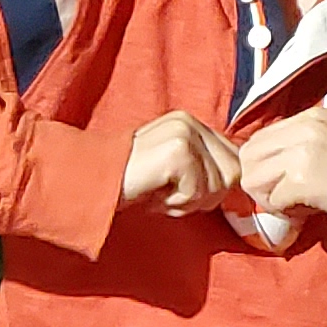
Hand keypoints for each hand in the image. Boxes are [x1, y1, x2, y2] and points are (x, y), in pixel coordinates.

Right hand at [121, 110, 240, 218]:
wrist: (89, 182)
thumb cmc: (130, 183)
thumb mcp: (173, 169)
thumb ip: (203, 167)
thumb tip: (237, 182)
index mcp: (192, 123)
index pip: (235, 159)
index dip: (217, 186)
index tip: (184, 193)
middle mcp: (191, 122)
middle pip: (233, 173)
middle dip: (205, 195)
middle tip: (170, 194)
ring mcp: (185, 134)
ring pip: (217, 185)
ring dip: (188, 201)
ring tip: (159, 193)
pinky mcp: (178, 151)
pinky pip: (198, 192)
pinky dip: (176, 204)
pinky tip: (154, 195)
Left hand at [235, 108, 326, 231]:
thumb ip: (298, 146)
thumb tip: (262, 166)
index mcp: (310, 116)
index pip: (258, 140)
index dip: (264, 168)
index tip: (287, 183)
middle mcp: (304, 127)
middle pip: (247, 157)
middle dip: (260, 183)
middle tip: (288, 197)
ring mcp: (303, 151)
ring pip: (253, 179)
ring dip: (270, 198)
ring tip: (300, 203)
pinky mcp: (304, 177)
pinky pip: (272, 200)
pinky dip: (287, 212)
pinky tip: (311, 210)